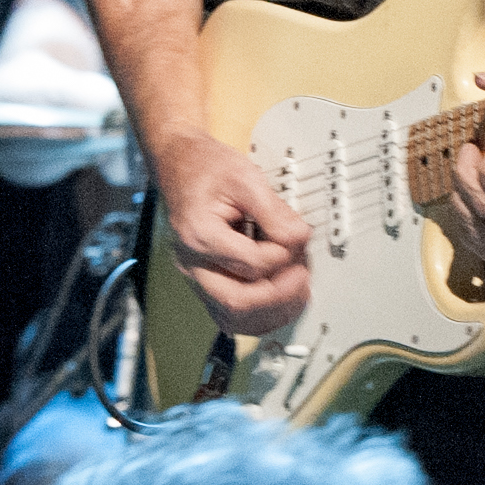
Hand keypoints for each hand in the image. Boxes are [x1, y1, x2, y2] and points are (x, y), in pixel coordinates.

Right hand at [148, 128, 312, 335]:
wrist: (181, 166)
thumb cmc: (207, 169)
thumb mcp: (246, 178)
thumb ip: (274, 211)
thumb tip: (299, 238)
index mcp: (199, 235)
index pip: (251, 264)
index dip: (283, 255)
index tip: (296, 237)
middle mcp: (192, 263)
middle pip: (236, 302)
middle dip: (280, 295)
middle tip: (302, 274)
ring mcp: (197, 276)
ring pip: (232, 318)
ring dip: (272, 312)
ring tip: (296, 289)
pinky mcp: (206, 280)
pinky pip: (228, 314)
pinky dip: (259, 314)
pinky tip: (281, 300)